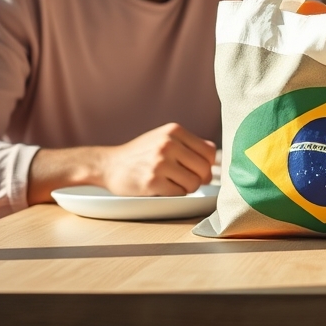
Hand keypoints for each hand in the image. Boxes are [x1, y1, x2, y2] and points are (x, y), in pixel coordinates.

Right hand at [100, 122, 215, 196]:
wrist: (109, 165)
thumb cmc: (141, 153)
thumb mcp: (164, 138)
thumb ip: (189, 144)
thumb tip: (216, 157)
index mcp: (174, 131)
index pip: (209, 152)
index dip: (208, 165)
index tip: (199, 170)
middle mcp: (168, 144)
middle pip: (204, 169)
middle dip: (199, 178)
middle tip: (186, 180)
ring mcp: (159, 162)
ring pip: (194, 183)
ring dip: (187, 187)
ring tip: (173, 182)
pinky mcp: (152, 182)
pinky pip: (179, 193)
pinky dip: (175, 194)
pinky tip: (162, 187)